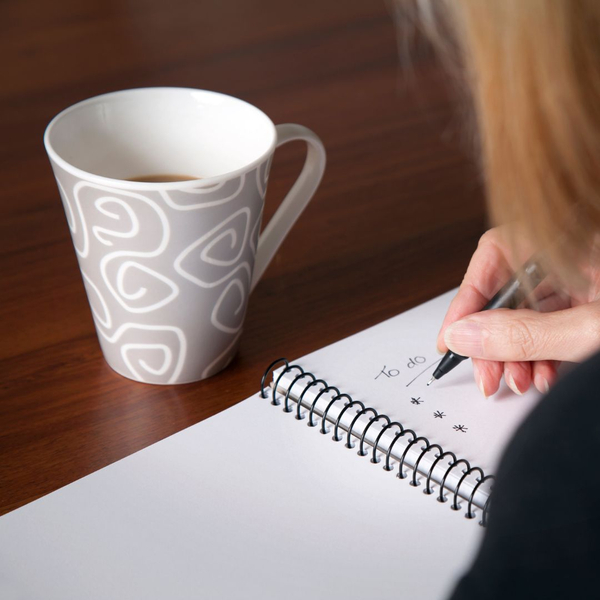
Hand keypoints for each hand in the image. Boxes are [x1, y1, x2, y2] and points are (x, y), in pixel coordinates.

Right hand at [437, 228, 599, 395]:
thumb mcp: (591, 330)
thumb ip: (527, 333)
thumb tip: (465, 334)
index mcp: (574, 242)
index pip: (497, 252)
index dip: (468, 295)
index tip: (453, 334)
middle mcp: (574, 258)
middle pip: (508, 289)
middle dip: (491, 336)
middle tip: (484, 370)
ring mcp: (584, 284)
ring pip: (526, 314)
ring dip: (513, 353)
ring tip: (515, 380)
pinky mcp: (589, 310)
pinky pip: (550, 328)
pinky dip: (539, 355)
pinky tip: (541, 376)